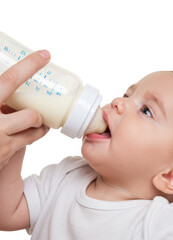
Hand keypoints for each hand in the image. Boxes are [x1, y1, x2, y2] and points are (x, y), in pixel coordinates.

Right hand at [0, 50, 49, 169]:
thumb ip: (1, 94)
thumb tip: (7, 86)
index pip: (9, 80)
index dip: (29, 65)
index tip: (45, 54)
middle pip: (32, 114)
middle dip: (36, 113)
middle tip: (35, 110)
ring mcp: (0, 143)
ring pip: (35, 129)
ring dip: (37, 125)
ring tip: (33, 121)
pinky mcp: (5, 156)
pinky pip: (28, 142)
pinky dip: (30, 135)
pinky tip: (22, 132)